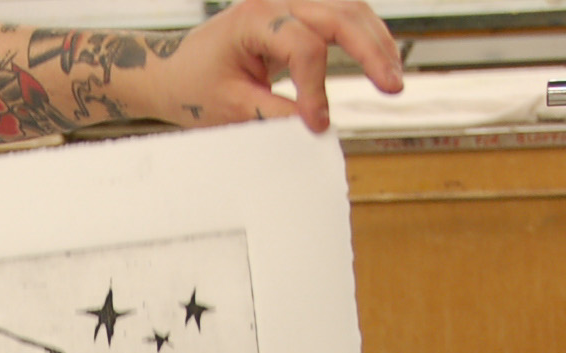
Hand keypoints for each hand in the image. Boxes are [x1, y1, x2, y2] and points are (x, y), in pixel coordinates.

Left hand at [146, 0, 403, 133]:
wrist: (172, 70)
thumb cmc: (194, 85)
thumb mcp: (231, 108)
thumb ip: (274, 116)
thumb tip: (315, 128)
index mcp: (253, 17)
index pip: (304, 46)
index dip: (317, 88)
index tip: (317, 124)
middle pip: (339, 14)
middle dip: (371, 51)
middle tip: (392, 87)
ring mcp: (288, 1)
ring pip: (349, 9)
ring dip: (376, 41)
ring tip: (393, 79)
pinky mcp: (297, 12)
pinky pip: (341, 16)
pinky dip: (365, 36)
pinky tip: (381, 59)